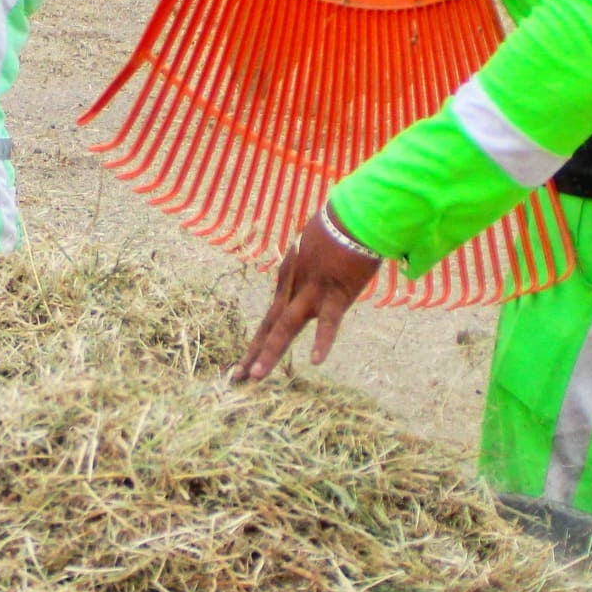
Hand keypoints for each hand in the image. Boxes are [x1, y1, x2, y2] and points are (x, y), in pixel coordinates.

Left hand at [233, 206, 380, 381]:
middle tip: (236, 378)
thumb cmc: (341, 226)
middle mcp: (294, 287)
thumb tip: (318, 271)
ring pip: (286, 327)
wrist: (355, 213)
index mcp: (289, 277)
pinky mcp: (336, 293)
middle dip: (253, 352)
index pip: (272, 314)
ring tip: (256, 376)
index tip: (248, 359)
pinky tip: (317, 361)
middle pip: (270, 325)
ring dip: (270, 352)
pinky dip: (324, 340)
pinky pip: (329, 321)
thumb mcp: (316, 247)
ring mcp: (312, 292)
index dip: (260, 339)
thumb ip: (312, 265)